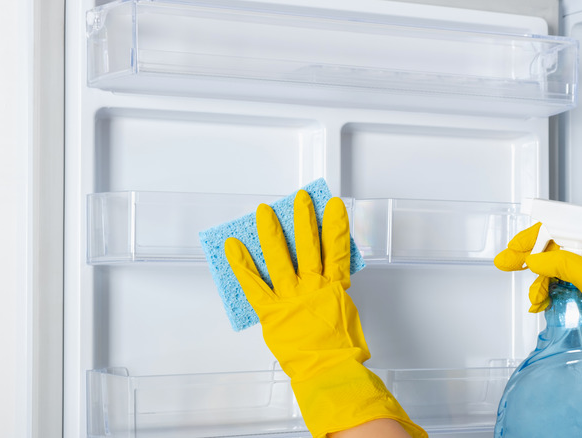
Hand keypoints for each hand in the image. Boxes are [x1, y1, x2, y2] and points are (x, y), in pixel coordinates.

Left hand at [224, 190, 426, 437]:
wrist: (330, 370)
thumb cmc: (342, 352)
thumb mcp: (347, 318)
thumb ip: (335, 298)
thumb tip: (329, 290)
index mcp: (334, 288)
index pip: (337, 249)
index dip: (336, 226)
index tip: (333, 206)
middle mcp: (313, 287)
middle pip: (309, 245)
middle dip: (304, 219)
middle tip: (300, 199)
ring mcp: (291, 297)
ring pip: (280, 258)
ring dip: (272, 232)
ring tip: (265, 211)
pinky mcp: (272, 312)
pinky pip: (254, 285)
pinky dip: (242, 265)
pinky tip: (233, 247)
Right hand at [495, 223, 581, 437]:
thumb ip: (563, 264)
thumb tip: (537, 259)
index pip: (563, 229)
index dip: (536, 236)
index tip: (516, 248)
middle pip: (557, 248)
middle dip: (531, 257)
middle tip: (507, 264)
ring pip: (557, 269)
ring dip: (541, 281)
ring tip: (535, 299)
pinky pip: (564, 286)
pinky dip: (550, 292)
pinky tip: (544, 302)